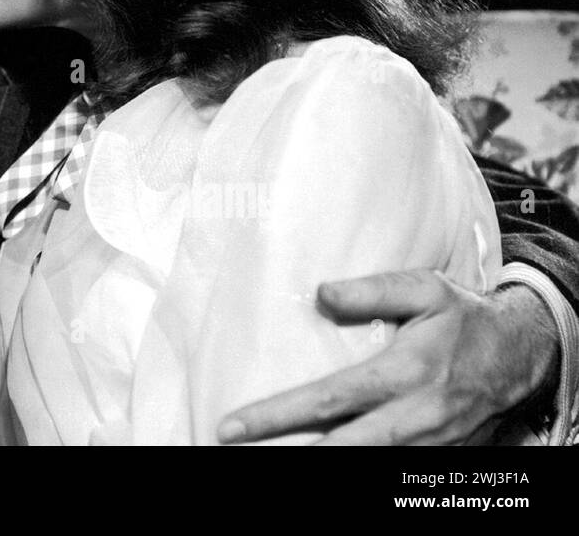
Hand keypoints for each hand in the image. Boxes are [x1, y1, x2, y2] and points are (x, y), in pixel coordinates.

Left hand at [216, 270, 558, 444]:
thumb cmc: (464, 317)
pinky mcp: (434, 456)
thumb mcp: (425, 289)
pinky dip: (354, 464)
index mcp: (405, 374)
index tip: (235, 424)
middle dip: (287, 453)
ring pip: (365, 464)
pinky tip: (316, 454)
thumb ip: (373, 289)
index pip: (330, 399)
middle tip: (236, 447)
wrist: (522, 355)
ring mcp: (426, 445)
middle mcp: (414, 418)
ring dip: (319, 461)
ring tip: (267, 456)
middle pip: (340, 446)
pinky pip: (388, 469)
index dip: (279, 415)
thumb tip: (320, 294)